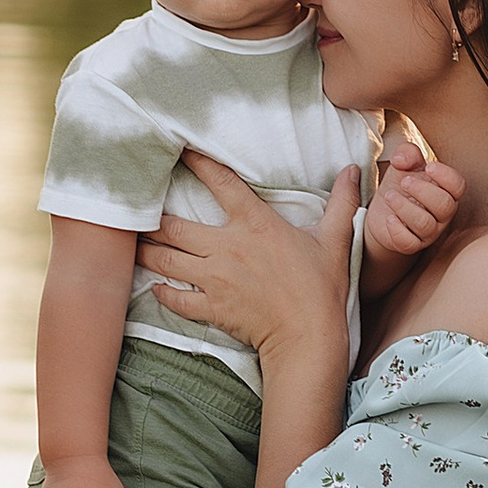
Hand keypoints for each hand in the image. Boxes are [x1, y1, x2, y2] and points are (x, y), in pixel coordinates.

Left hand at [142, 156, 359, 363]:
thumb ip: (341, 202)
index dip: (196, 162)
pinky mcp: (210, 307)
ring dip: (147, 251)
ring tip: (134, 243)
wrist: (308, 338)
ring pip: (165, 258)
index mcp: (255, 223)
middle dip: (150, 216)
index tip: (179, 149)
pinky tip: (156, 285)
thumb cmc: (322, 288)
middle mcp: (227, 246)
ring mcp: (214, 278)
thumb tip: (354, 170)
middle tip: (135, 208)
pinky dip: (162, 290)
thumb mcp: (335, 240)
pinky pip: (174, 297)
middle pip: (173, 225)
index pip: (220, 182)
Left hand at [361, 129, 464, 268]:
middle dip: (423, 191)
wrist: (383, 211)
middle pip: (444, 206)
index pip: (458, 186)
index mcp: (446, 191)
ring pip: (425, 224)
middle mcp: (442, 214)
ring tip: (390, 196)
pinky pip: (409, 243)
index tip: (428, 166)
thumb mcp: (404, 164)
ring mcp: (428, 232)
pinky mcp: (411, 244)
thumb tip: (402, 159)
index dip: (446, 175)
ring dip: (405, 207)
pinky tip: (389, 218)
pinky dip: (397, 230)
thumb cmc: (401, 187)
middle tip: (404, 181)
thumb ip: (407, 152)